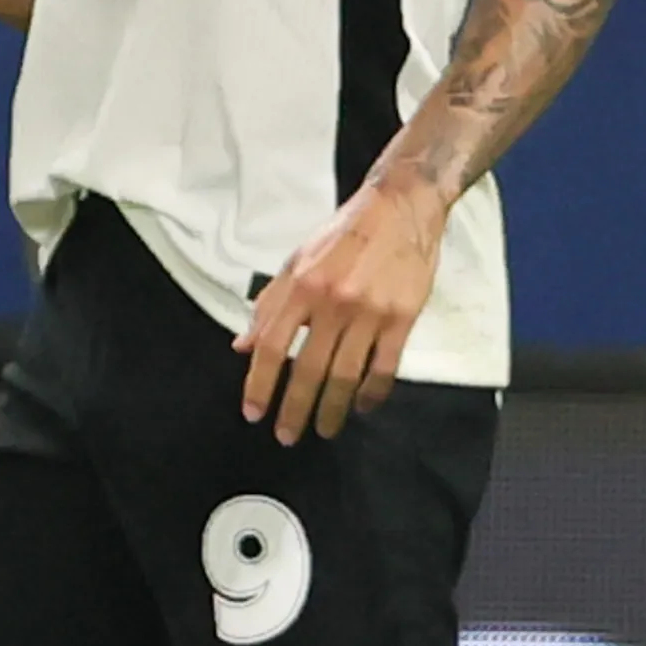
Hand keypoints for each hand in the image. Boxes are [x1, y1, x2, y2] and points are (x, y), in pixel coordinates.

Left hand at [234, 175, 448, 443]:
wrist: (398, 209)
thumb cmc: (342, 236)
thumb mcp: (296, 261)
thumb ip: (270, 304)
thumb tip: (242, 346)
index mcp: (301, 286)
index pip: (271, 345)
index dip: (259, 383)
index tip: (253, 412)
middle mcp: (332, 302)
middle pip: (308, 369)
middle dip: (294, 409)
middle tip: (285, 436)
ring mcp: (370, 313)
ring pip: (346, 376)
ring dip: (332, 410)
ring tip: (324, 431)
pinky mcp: (403, 319)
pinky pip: (384, 368)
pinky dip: (371, 394)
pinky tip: (360, 408)